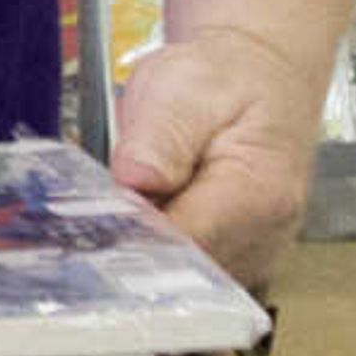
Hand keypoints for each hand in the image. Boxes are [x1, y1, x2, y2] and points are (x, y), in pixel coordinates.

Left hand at [109, 24, 324, 290]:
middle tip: (92, 216)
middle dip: (132, 250)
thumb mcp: (183, 87)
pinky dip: (156, 254)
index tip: (93, 224)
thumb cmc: (223, 79)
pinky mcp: (235, 256)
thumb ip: (160, 136)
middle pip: (180, 272)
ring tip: (118, 210)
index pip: (185, 246)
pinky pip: (187, 274)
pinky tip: (136, 222)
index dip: (133, 240)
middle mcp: (263, 236)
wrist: (255, 75)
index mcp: (257, 194)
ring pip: (180, 280)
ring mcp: (253, 252)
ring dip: (142, 254)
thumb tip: (136, 179)